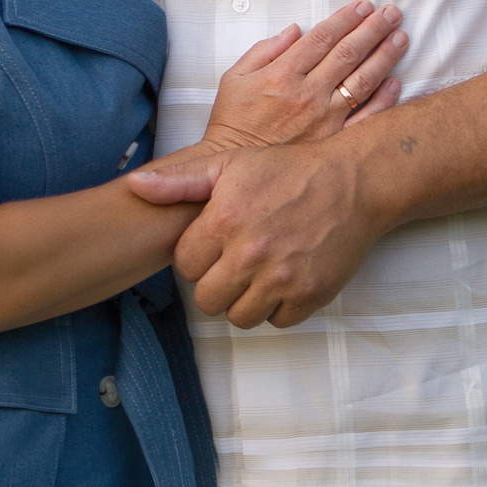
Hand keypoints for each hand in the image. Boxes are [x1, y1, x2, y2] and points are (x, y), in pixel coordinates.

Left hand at [130, 139, 388, 326]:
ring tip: (256, 272)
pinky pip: (277, 321)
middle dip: (215, 283)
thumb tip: (135, 185)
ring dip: (243, 300)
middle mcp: (250, 252)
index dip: (197, 255)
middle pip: (207, 299)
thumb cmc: (286, 171)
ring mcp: (282, 278)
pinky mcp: (311, 295)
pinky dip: (277, 307)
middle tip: (233, 262)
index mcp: (224, 219)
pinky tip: (282, 279)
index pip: (185, 265)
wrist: (352, 182)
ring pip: (239, 318)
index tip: (213, 243)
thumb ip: (180, 180)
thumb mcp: (229, 164)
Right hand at [202, 1, 405, 150]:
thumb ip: (264, 50)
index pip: (322, 38)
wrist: (235, 167)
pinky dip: (384, 100)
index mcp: (283, 74)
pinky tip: (395, 82)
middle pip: (348, 54)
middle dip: (373, 29)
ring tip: (401, 38)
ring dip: (384, 57)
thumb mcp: (234, 78)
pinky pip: (366, 118)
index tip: (363, 5)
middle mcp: (308, 93)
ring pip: (362, 81)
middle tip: (392, 13)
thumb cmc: (233, 122)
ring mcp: (325, 119)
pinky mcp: (334, 141)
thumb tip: (294, 30)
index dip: (345, 19)